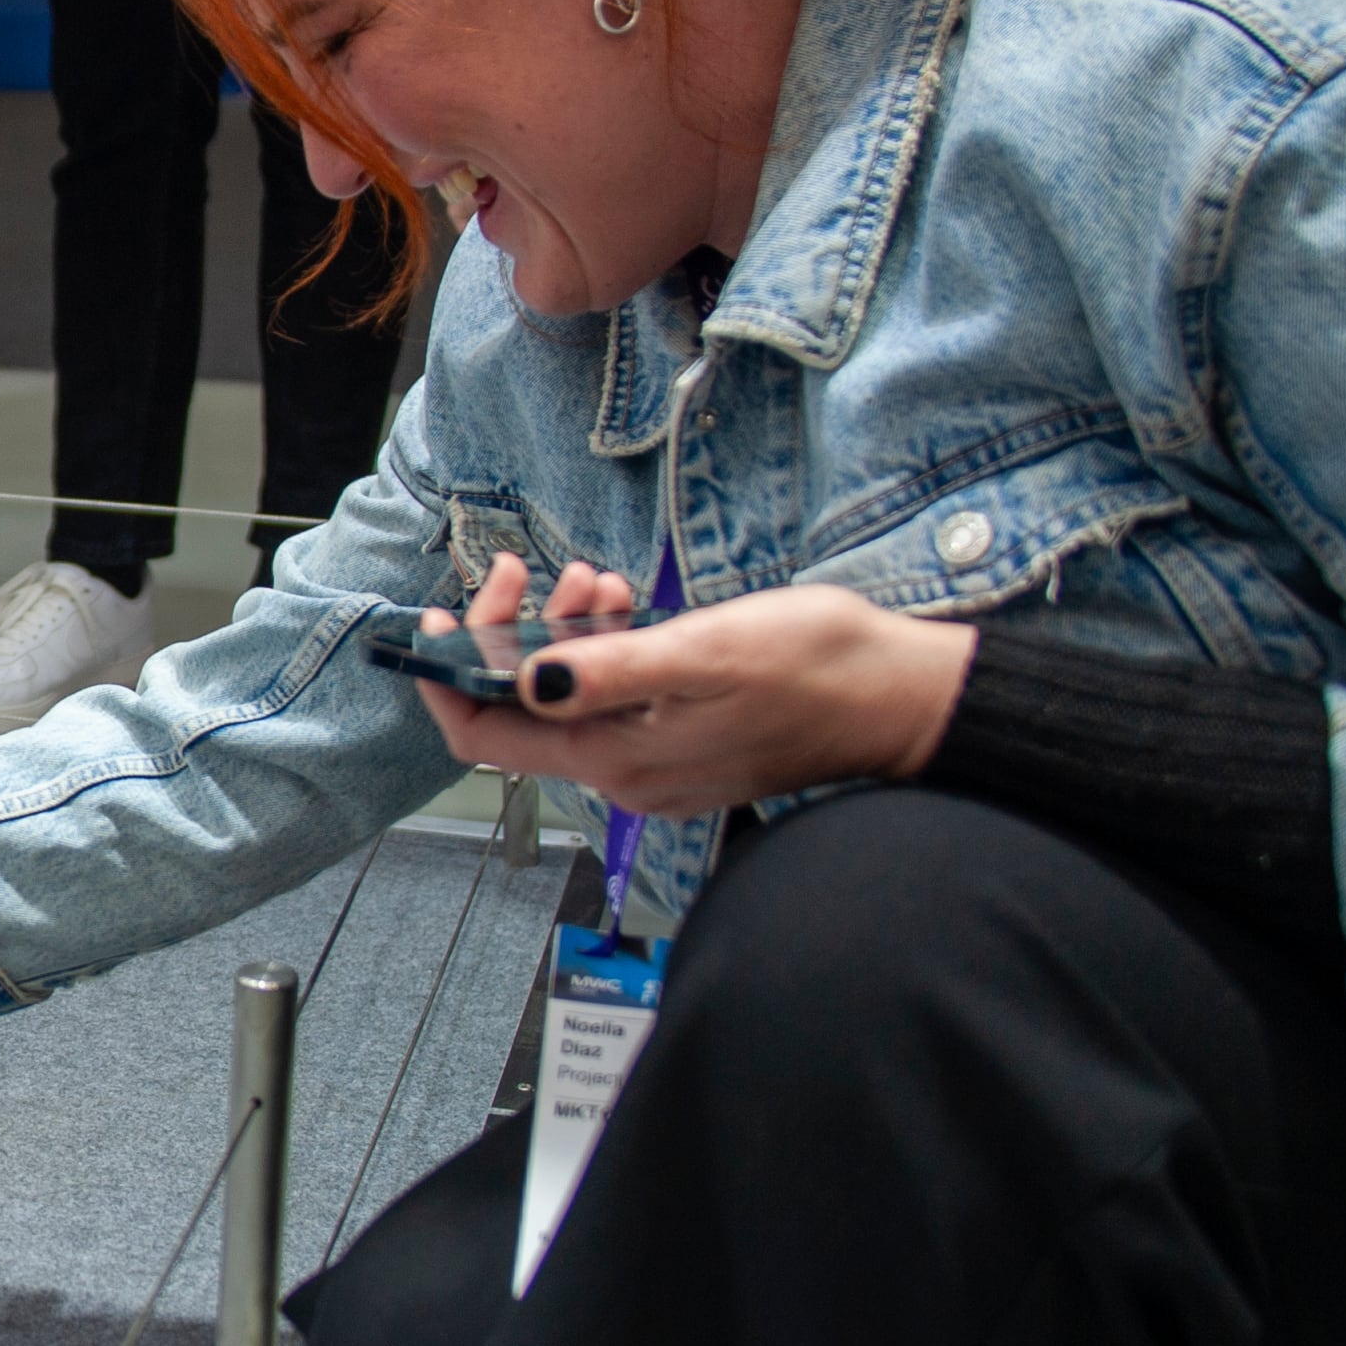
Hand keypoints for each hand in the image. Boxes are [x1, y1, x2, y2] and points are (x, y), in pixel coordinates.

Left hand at [415, 552, 978, 816]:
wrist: (906, 698)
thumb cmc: (820, 671)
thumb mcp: (706, 651)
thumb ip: (610, 670)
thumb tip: (528, 681)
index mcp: (619, 759)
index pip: (487, 738)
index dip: (446, 679)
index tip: (439, 618)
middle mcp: (628, 774)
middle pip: (523, 712)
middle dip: (512, 636)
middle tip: (523, 571)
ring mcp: (658, 762)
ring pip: (572, 698)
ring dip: (564, 634)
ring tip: (593, 580)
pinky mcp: (686, 741)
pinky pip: (617, 699)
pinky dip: (607, 649)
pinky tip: (623, 604)